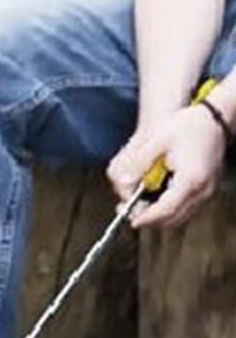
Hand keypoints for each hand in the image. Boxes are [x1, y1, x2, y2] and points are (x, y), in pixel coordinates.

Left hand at [107, 104, 226, 228]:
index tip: (131, 220)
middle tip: (130, 213)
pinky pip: (189, 207)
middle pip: (174, 218)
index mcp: (190, 180)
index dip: (147, 218)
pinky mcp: (208, 188)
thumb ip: (138, 163)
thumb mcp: (157, 141)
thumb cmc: (188, 125)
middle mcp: (202, 190)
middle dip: (152, 220)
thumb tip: (122, 181)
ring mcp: (208, 191)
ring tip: (140, 207)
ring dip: (162, 216)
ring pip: (182, 216)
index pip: (166, 210)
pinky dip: (172, 208)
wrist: (215, 117)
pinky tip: (157, 199)